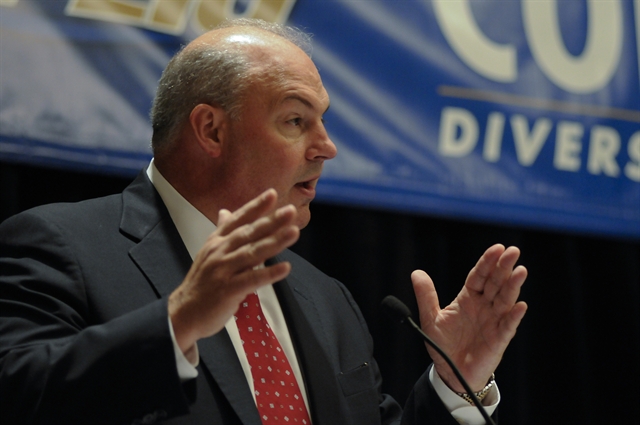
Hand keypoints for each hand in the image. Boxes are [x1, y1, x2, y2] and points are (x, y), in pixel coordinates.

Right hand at [168, 189, 299, 358]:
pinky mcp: (228, 290)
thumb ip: (222, 232)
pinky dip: (269, 273)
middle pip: (249, 233)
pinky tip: (286, 267)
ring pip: (252, 253)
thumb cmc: (201, 283)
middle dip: (271, 221)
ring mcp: (223, 270)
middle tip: (290, 211)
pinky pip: (252, 279)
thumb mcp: (208, 252)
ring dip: (274, 242)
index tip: (272, 194)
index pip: (238, 219)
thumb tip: (226, 211)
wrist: (184, 312)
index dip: (255, 206)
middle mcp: (219, 252)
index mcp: (216, 241)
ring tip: (294, 233)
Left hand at [412, 244, 527, 391]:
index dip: (487, 262)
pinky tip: (520, 306)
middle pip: (495, 283)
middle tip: (513, 251)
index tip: (497, 248)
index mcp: (468, 298)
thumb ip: (426, 296)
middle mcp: (484, 306)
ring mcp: (493, 321)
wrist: (450, 373)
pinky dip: (514, 316)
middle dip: (503, 267)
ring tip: (520, 271)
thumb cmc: (443, 345)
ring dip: (513, 286)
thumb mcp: (430, 318)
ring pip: (505, 300)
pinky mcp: (498, 339)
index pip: (479, 276)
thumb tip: (416, 272)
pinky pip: (508, 326)